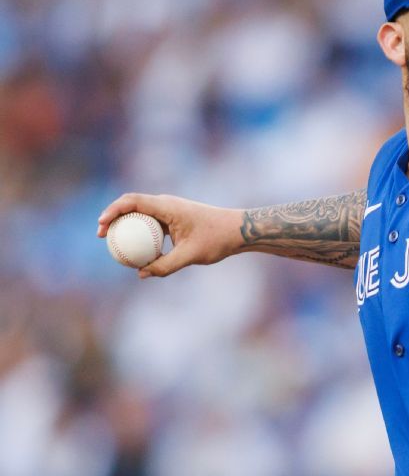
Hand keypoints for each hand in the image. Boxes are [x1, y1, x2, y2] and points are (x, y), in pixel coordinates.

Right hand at [97, 193, 244, 277]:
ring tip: (113, 244)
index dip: (113, 210)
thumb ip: (165, 265)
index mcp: (168, 206)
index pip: (133, 201)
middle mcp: (167, 204)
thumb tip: (141, 274)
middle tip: (101, 237)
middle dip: (113, 218)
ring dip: (126, 226)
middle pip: (132, 205)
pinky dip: (141, 234)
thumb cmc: (217, 239)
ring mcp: (171, 211)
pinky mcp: (175, 219)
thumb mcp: (191, 255)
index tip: (101, 225)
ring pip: (141, 215)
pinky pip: (152, 224)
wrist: (239, 231)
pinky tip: (137, 251)